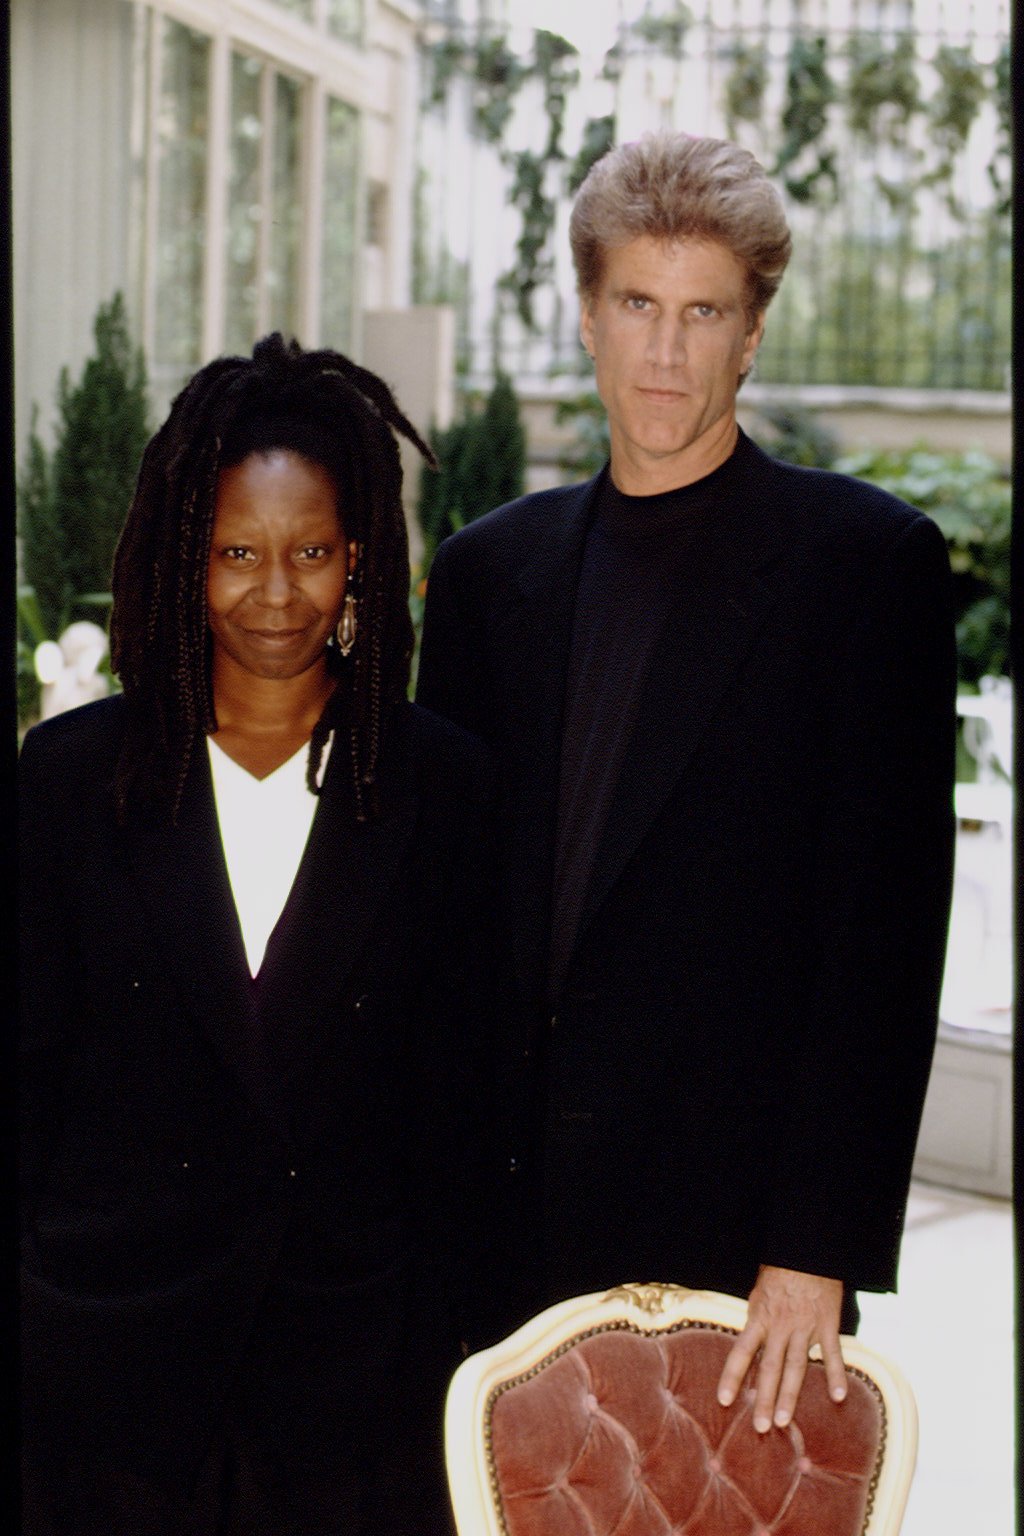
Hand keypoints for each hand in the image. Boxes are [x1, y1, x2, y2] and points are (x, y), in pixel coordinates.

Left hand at [717, 1265, 845, 1432]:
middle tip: (760, 1427)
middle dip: (765, 1399)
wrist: (806, 1248)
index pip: (742, 1352)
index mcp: (760, 1317)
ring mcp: (805, 1327)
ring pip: (797, 1367)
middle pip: (771, 1368)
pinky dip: (835, 1374)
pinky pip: (832, 1353)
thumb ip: (757, 1320)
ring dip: (791, 1396)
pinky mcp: (827, 1324)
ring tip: (785, 1421)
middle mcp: (780, 1326)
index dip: (733, 1377)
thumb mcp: (759, 1293)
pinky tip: (838, 1396)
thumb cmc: (780, 1269)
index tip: (724, 1400)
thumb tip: (750, 1344)